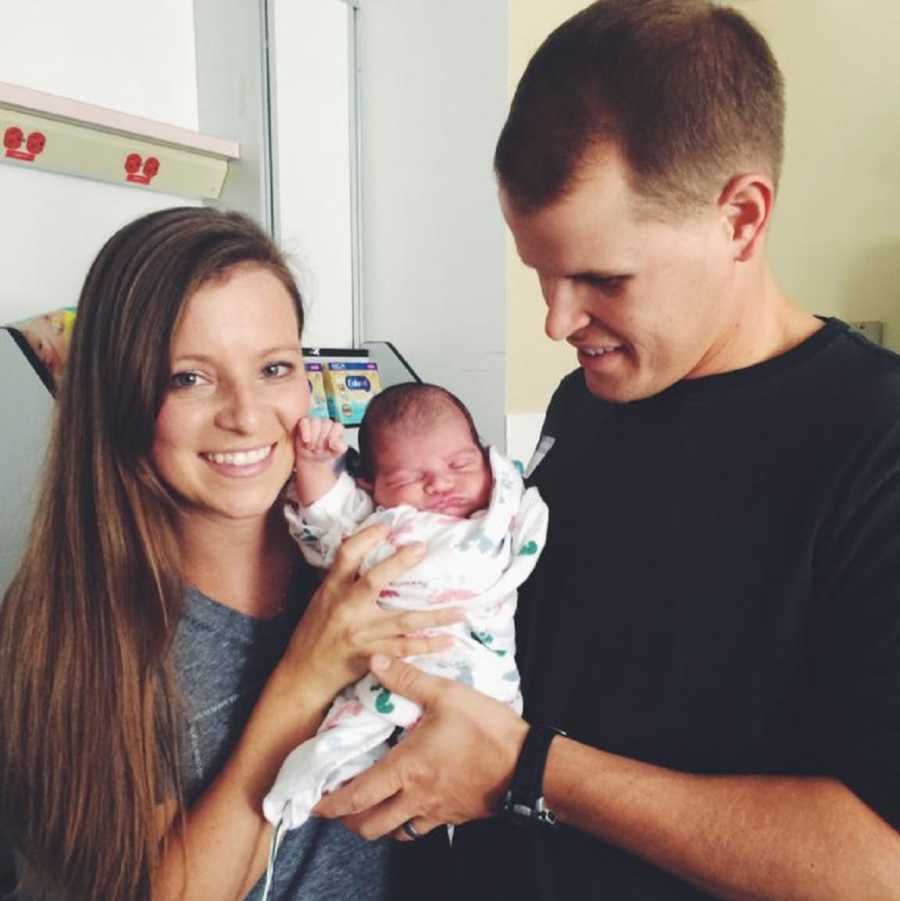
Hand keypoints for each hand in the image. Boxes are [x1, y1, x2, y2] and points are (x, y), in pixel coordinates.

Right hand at [279, 525, 463, 700]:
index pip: (347, 554)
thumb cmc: (315, 631)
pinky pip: (404, 649)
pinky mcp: (370, 656)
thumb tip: (366, 547)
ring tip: (460, 609)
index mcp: (333, 588)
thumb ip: (344, 578)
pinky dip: (427, 646)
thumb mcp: (322, 598)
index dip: (366, 537)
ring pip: (402, 620)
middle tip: (422, 548)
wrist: (303, 673)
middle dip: (399, 563)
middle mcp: (346, 608)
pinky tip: (448, 641)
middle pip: (374, 580)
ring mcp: (360, 633)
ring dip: (434, 615)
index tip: (386, 527)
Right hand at [295, 415, 346, 462]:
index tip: (329, 446)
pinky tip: (306, 440)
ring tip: (312, 447)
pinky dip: (305, 432)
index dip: (333, 437)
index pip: (338, 427)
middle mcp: (326, 423)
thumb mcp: (335, 453)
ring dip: (314, 437)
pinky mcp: (304, 422)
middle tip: (318, 450)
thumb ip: (340, 448)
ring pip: (316, 422)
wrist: (310, 458)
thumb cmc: (324, 453)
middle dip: (322, 439)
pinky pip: (305, 422)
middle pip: (326, 424)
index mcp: (336, 428)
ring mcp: (315, 421)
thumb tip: (336, 443)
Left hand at [313, 654, 529, 838]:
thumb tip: (375, 659)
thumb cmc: (486, 729)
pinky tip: (411, 804)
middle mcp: (416, 797)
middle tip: (339, 807)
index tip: (314, 804)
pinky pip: (422, 828)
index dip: (331, 804)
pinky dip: (407, 822)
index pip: (358, 795)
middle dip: (348, 821)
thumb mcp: (447, 694)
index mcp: (406, 769)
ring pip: (395, 832)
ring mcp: (437, 811)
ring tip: (370, 808)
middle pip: (370, 826)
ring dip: (377, 824)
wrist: (528, 765)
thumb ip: (408, 678)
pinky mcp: (455, 816)